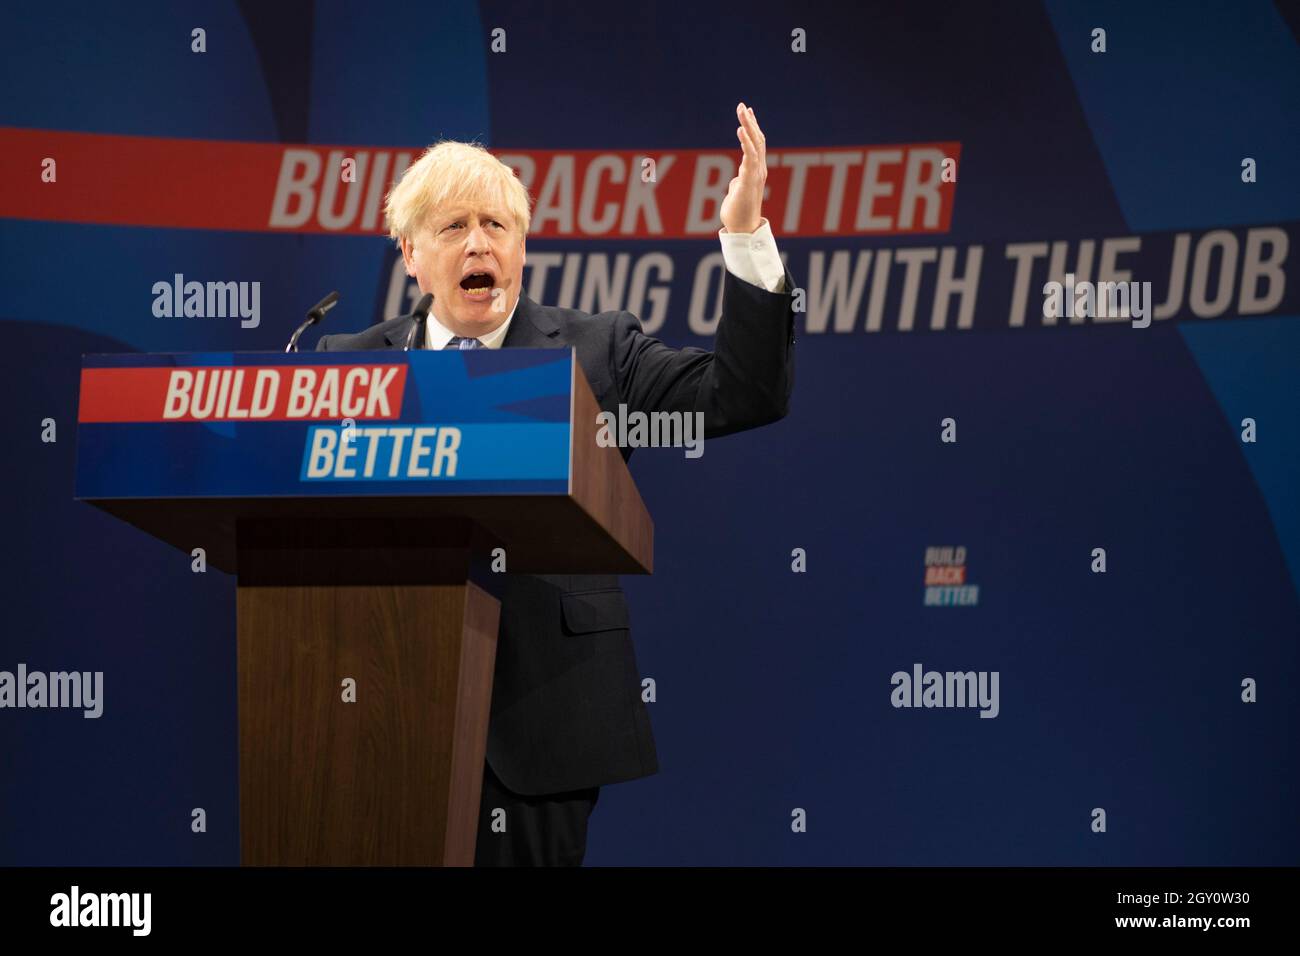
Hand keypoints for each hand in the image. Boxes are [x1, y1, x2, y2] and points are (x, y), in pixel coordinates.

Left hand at [719, 102, 766, 233]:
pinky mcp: (749, 181)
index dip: (752, 127)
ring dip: (748, 127)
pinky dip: (746, 142)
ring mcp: (755, 175)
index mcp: (756, 171)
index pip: (757, 144)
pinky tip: (741, 130)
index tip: (747, 112)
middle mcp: (759, 170)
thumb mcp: (738, 192)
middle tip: (742, 105)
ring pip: (755, 145)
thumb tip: (736, 180)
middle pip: (757, 140)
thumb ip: (739, 182)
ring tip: (742, 112)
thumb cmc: (739, 213)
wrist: (742, 230)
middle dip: (750, 121)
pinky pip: (749, 157)